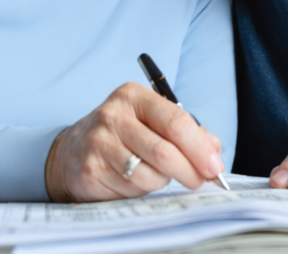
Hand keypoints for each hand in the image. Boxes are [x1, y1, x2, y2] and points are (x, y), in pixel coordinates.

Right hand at [45, 82, 224, 202]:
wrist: (72, 151)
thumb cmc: (123, 135)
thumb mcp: (152, 122)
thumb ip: (185, 132)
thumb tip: (214, 148)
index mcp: (133, 96)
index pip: (175, 121)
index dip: (199, 147)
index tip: (214, 166)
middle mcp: (113, 115)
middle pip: (164, 152)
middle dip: (190, 171)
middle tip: (200, 180)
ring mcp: (98, 143)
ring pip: (149, 175)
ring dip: (162, 182)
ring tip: (156, 174)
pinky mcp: (90, 170)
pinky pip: (131, 189)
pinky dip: (141, 190)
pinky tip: (134, 180)